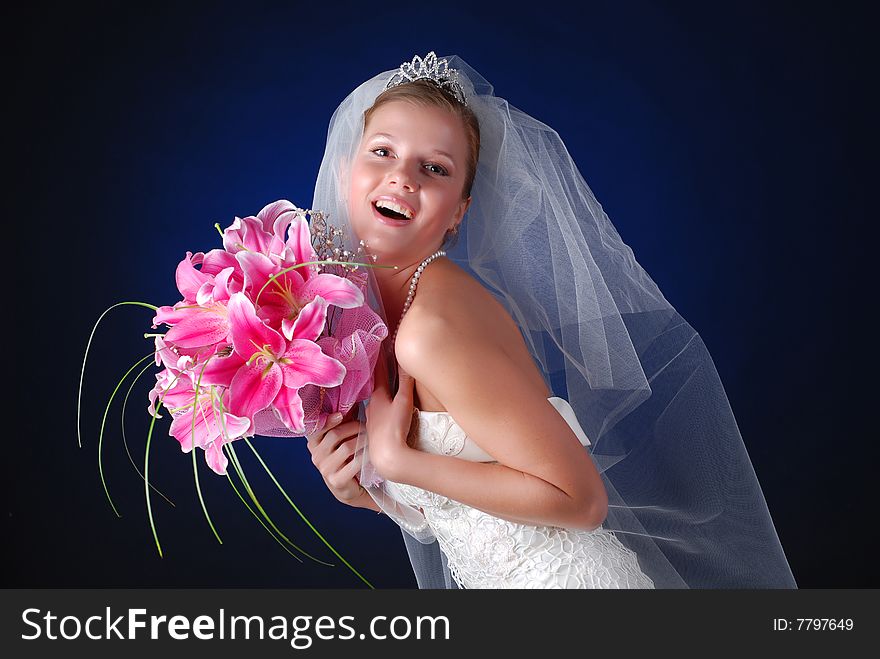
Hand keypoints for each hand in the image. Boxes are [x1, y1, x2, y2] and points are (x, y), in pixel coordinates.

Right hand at [305, 410, 370, 507]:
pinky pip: (354, 462)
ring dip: (362, 440)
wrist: (348, 487)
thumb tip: (350, 398)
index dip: (330, 420)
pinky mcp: (337, 480)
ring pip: (346, 447)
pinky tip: (371, 453)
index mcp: (313, 444)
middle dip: (354, 427)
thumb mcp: (339, 439)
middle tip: (366, 426)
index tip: (341, 414)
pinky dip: (365, 455)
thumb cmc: (345, 457)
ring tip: (370, 438)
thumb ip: (341, 422)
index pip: (318, 428)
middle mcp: (316, 456)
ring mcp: (325, 470)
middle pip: (335, 434)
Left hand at [364, 351, 415, 479]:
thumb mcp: (404, 402)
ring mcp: (371, 419)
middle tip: (375, 360)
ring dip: (377, 391)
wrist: (387, 456)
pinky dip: (379, 406)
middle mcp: (371, 406)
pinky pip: (376, 413)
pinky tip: (383, 411)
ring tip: (380, 383)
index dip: (379, 358)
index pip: (378, 372)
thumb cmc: (394, 428)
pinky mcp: (375, 432)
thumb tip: (407, 359)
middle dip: (375, 373)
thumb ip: (406, 381)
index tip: (376, 344)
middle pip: (373, 385)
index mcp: (378, 396)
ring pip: (373, 400)